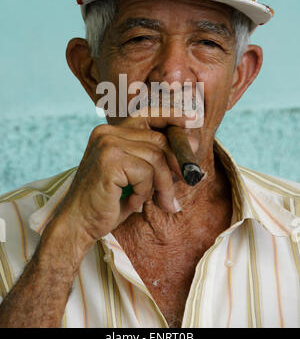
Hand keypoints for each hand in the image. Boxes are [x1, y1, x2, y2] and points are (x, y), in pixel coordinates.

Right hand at [50, 109, 190, 257]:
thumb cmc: (108, 202)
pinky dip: (145, 192)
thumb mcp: (138, 176)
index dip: (171, 115)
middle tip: (185, 184)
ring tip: (159, 202)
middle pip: (158, 139)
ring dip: (163, 185)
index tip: (192, 119)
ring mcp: (106, 144)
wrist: (78, 225)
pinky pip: (146, 173)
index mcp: (110, 132)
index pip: (147, 114)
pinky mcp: (109, 161)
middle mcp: (106, 132)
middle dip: (176, 164)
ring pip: (156, 158)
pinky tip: (133, 202)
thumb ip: (160, 158)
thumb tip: (193, 142)